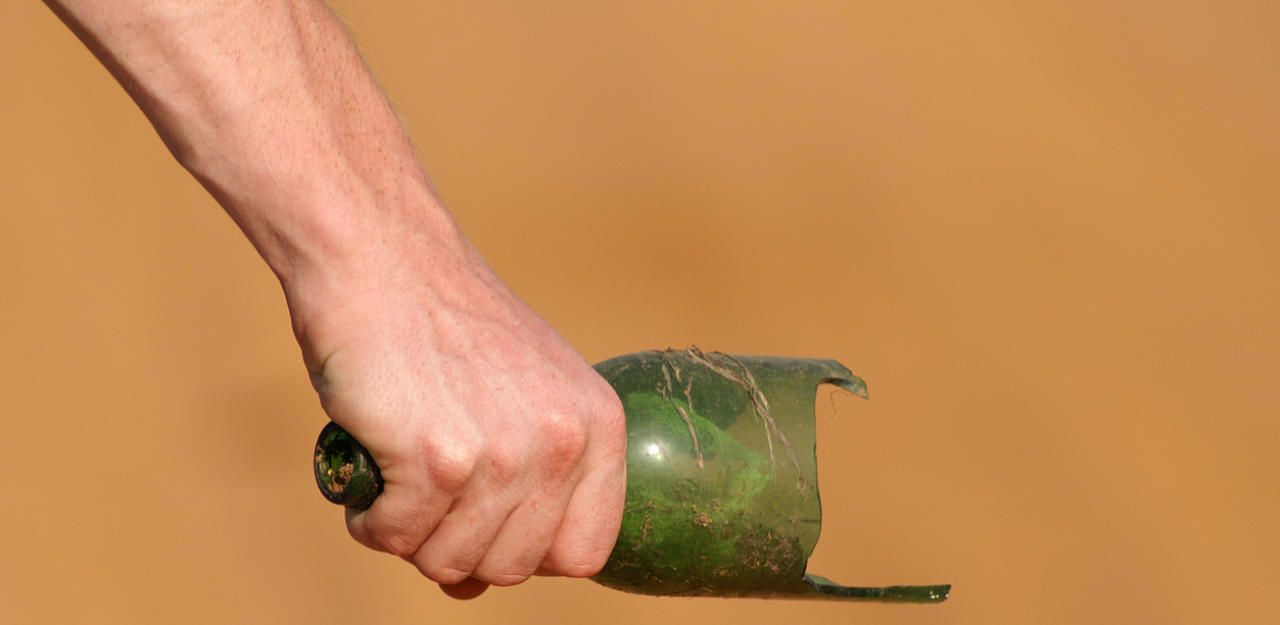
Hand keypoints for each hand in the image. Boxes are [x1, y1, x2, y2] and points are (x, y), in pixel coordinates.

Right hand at [289, 237, 626, 598]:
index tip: (491, 520)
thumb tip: (471, 590)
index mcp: (599, 426)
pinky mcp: (437, 459)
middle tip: (428, 489)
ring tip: (398, 472)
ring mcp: (503, 454)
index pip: (586, 552)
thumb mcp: (519, 395)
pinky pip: (395, 538)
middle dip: (459, 545)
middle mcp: (563, 442)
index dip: (530, 552)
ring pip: (450, 563)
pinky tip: (372, 466)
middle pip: (513, 568)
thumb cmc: (443, 329)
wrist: (381, 257)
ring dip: (409, 532)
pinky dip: (369, 518)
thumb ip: (521, 487)